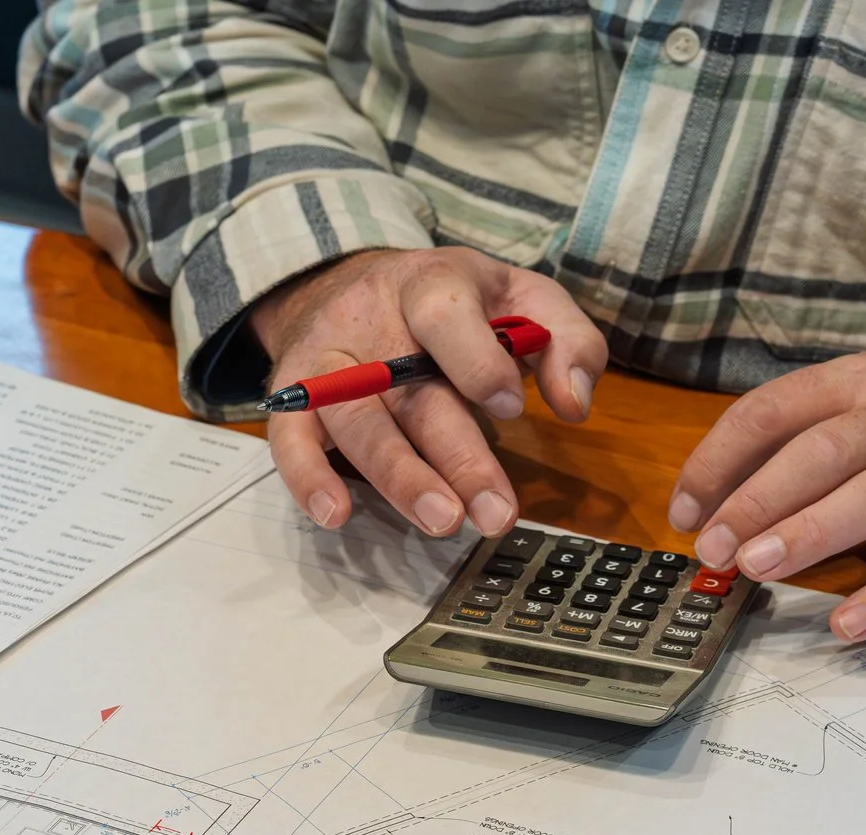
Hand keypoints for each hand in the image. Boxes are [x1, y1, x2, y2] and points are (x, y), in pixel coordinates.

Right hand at [250, 247, 607, 535]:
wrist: (339, 283)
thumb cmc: (448, 305)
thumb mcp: (517, 297)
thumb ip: (565, 339)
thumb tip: (575, 404)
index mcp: (431, 284)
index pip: (446, 315)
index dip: (476, 361)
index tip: (510, 406)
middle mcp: (370, 320)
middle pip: (411, 390)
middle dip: (456, 456)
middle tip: (494, 513)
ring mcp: (325, 360)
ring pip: (356, 421)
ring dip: (398, 476)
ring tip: (442, 521)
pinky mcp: (292, 397)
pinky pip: (290, 439)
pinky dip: (308, 478)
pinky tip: (336, 513)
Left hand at [668, 353, 865, 641]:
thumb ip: (794, 447)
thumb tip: (704, 506)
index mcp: (861, 381)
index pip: (773, 409)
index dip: (718, 461)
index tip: (683, 512)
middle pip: (822, 450)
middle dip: (758, 500)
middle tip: (711, 549)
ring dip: (811, 531)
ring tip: (756, 569)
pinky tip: (847, 624)